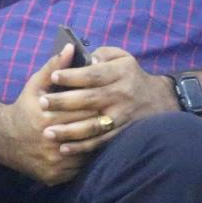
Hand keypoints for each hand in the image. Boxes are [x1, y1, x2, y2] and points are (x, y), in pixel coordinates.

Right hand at [0, 45, 101, 185]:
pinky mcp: (53, 176)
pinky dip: (88, 159)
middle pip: (85, 130)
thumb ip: (54, 67)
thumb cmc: (25, 108)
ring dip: (97, 142)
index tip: (108, 99)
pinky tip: (96, 149)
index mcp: (44, 116)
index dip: (95, 105)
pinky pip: (79, 169)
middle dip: (100, 123)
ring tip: (111, 132)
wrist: (5, 140)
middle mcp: (47, 141)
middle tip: (116, 115)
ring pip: (85, 152)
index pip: (80, 110)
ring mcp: (51, 161)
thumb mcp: (36, 85)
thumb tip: (71, 47)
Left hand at [38, 46, 177, 154]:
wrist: (159, 101)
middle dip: (63, 102)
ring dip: (69, 130)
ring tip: (48, 132)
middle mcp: (121, 95)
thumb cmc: (130, 75)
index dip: (72, 76)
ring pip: (93, 125)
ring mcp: (122, 117)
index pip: (93, 74)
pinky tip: (64, 147)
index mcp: (120, 73)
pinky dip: (82, 147)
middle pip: (89, 99)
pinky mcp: (122, 134)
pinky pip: (100, 142)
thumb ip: (101, 55)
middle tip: (41, 103)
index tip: (53, 77)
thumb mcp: (121, 57)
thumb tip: (84, 59)